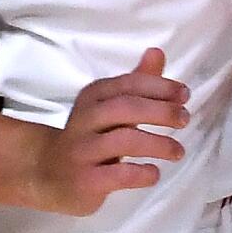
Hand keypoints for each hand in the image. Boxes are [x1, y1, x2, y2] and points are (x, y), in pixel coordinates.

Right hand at [27, 48, 186, 214]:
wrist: (46, 174)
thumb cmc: (88, 136)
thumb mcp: (109, 107)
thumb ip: (136, 82)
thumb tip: (158, 52)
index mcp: (93, 96)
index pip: (129, 83)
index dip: (160, 86)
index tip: (184, 95)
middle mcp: (85, 119)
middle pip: (127, 107)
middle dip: (161, 111)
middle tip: (185, 119)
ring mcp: (82, 150)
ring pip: (125, 141)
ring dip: (158, 144)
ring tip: (178, 151)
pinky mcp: (84, 180)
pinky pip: (118, 175)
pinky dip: (141, 173)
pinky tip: (154, 173)